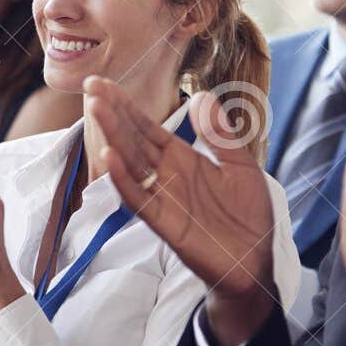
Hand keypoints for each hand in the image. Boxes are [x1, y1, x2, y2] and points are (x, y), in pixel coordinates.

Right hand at [86, 76, 275, 345]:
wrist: (254, 261)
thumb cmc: (248, 216)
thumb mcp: (241, 166)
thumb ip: (220, 135)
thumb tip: (202, 96)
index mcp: (183, 159)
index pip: (147, 127)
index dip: (126, 106)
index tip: (103, 84)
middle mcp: (167, 176)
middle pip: (133, 140)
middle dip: (113, 113)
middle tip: (91, 86)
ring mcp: (163, 198)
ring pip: (131, 164)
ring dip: (113, 137)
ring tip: (96, 110)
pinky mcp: (165, 224)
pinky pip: (140, 200)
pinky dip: (124, 181)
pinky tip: (111, 159)